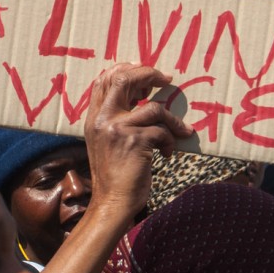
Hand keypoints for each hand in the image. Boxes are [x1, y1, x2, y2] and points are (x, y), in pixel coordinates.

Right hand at [81, 63, 192, 220]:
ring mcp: (118, 129)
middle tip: (166, 79)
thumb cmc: (114, 175)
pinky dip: (170, 140)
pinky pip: (162, 130)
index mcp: (93, 119)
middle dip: (148, 74)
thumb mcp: (105, 143)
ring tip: (180, 131)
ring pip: (154, 108)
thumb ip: (113, 121)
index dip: (125, 69)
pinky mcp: (135, 141)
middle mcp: (102, 120)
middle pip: (124, 79)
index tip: (145, 75)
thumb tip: (139, 99)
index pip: (103, 80)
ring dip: (172, 120)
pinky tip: (167, 154)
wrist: (112, 202)